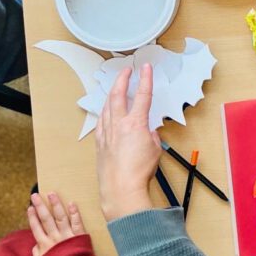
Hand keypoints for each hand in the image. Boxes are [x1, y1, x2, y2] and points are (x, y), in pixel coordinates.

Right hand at [28, 192, 84, 255]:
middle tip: (35, 195)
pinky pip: (77, 222)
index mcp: (44, 245)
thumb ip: (37, 254)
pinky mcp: (79, 236)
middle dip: (40, 206)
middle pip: (46, 219)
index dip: (32, 217)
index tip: (30, 207)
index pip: (36, 227)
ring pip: (60, 216)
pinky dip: (74, 212)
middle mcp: (54, 238)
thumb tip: (35, 244)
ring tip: (52, 194)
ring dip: (55, 204)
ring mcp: (67, 236)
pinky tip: (72, 203)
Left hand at [96, 64, 160, 221]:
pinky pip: (101, 121)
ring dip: (112, 94)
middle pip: (119, 95)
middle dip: (122, 80)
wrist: (121, 188)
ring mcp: (107, 133)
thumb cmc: (139, 172)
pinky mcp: (100, 143)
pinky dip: (104, 112)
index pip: (143, 96)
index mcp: (136, 124)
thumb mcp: (155, 150)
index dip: (146, 79)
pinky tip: (105, 111)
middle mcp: (119, 125)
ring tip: (115, 87)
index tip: (145, 68)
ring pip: (107, 107)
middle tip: (126, 71)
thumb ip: (152, 136)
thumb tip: (148, 133)